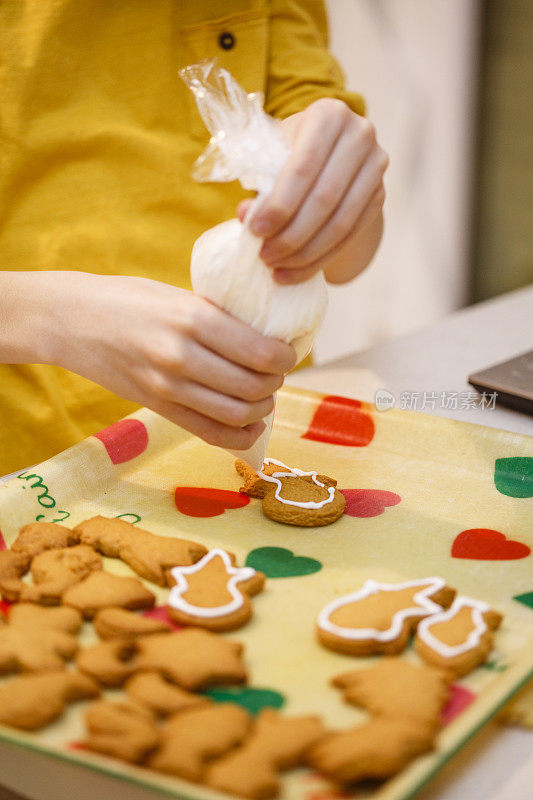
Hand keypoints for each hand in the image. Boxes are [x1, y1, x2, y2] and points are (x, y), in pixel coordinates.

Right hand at [44, 273, 295, 448]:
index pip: (260, 352)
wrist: (71, 320)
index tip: (287, 352)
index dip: (285, 357)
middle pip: (254, 387)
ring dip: (262, 408)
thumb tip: (267, 336)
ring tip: (262, 394)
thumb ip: (218, 318)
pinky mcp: (157, 408)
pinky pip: (210, 434)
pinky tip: (250, 424)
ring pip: (237, 415)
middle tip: (276, 372)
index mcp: (192, 319)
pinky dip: (241, 435)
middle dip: (276, 383)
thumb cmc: (128, 299)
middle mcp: (181, 357)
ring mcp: (167, 388)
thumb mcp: (178, 295)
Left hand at [237, 98, 387, 284]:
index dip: (278, 204)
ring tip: (275, 269)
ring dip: (305, 253)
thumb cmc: (288, 150)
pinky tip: (293, 273)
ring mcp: (376, 167)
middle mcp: (360, 135)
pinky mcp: (379, 196)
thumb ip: (258, 181)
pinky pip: (349, 237)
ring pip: (340, 223)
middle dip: (290, 235)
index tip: (254, 231)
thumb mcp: (270, 153)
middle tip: (263, 256)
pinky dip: (319, 260)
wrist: (326, 153)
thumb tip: (246, 214)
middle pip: (325, 199)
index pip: (302, 168)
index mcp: (328, 115)